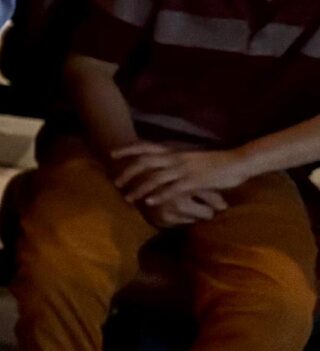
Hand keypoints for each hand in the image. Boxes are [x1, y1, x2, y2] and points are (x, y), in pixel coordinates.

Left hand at [113, 142, 248, 219]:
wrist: (239, 161)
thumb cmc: (217, 160)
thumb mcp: (192, 156)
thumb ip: (178, 158)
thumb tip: (165, 162)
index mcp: (176, 150)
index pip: (146, 147)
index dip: (128, 149)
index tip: (112, 154)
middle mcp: (176, 158)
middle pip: (145, 163)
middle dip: (128, 172)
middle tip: (115, 182)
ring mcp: (185, 169)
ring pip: (156, 178)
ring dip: (140, 188)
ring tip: (128, 198)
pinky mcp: (195, 181)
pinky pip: (173, 189)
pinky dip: (160, 195)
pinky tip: (150, 203)